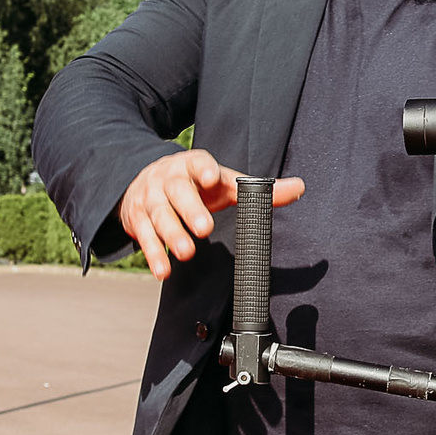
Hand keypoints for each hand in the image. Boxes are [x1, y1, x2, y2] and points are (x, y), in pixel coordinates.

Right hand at [117, 150, 305, 280]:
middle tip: (204, 229)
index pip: (199, 163)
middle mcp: (169, 179)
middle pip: (178, 192)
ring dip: (171, 235)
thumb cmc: (195, 184)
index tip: (214, 178)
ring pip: (159, 215)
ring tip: (186, 252)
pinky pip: (144, 237)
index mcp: (194, 166)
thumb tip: (299, 187)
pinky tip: (163, 270)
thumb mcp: (224, 182)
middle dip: (190, 210)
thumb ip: (258, 188)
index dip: (206, 169)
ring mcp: (150, 198)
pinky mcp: (136, 219)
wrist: (143, 180)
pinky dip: (153, 254)